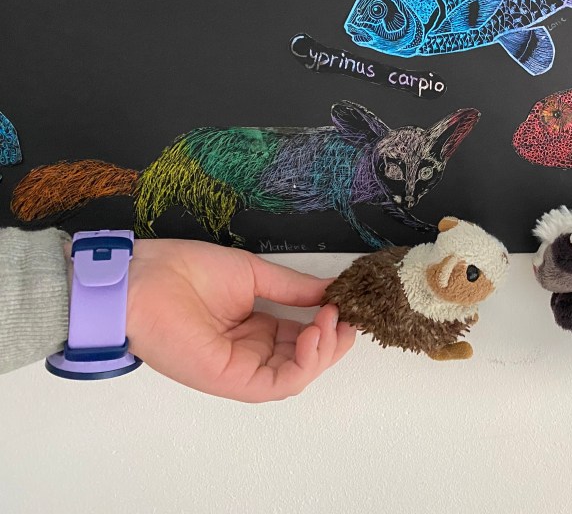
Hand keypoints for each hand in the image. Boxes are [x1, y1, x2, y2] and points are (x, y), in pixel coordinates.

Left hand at [122, 239, 355, 401]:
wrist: (142, 279)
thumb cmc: (186, 271)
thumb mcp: (252, 275)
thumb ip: (292, 288)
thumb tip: (330, 291)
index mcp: (255, 329)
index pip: (303, 337)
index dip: (329, 324)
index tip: (346, 302)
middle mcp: (251, 353)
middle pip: (306, 360)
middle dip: (334, 340)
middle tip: (346, 314)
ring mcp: (241, 370)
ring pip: (298, 376)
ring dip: (324, 351)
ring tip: (330, 320)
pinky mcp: (231, 380)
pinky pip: (279, 384)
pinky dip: (305, 364)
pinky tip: (313, 334)